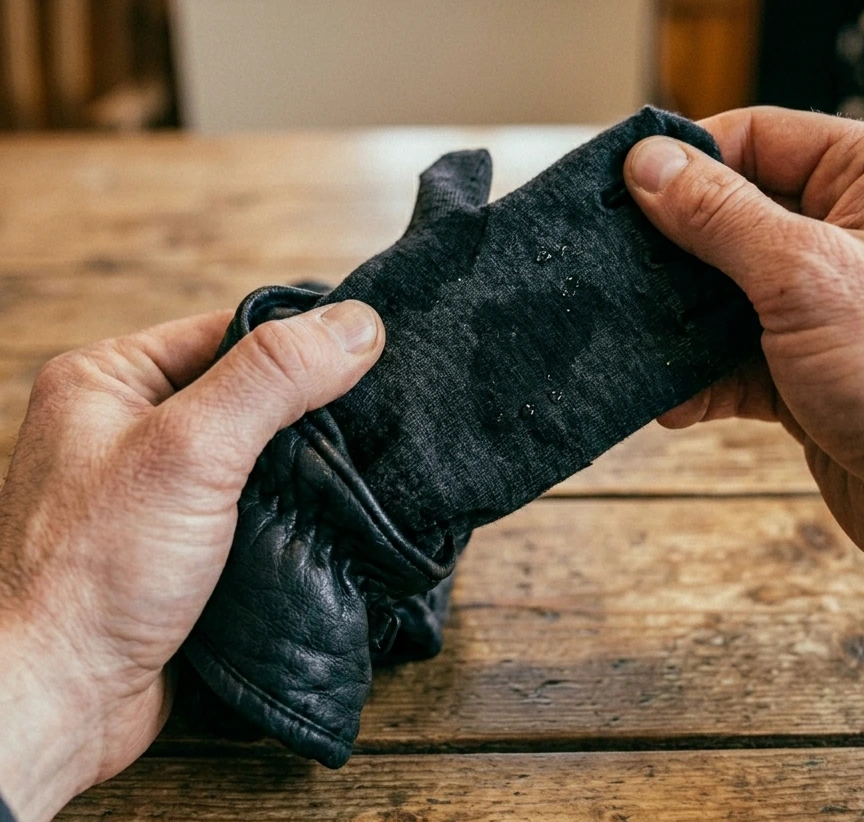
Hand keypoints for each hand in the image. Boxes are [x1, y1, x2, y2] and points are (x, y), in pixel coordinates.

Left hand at [0, 300, 383, 821]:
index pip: (229, 333)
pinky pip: (254, 506)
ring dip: (306, 468)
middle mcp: (130, 427)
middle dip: (311, 411)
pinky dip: (293, 510)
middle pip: (249, 393)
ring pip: (258, 454)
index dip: (301, 343)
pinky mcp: (184, 543)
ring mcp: (157, 489)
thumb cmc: (89, 576)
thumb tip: (357, 325)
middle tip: (380, 420)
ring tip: (365, 471)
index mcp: (110, 379)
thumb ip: (272, 378)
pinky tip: (332, 516)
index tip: (373, 357)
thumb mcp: (189, 450)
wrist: (56, 704)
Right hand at [624, 106, 863, 594]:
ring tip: (640, 342)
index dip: (687, 161)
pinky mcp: (806, 369)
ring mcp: (825, 308)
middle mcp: (849, 238)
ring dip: (680, 324)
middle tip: (618, 270)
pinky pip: (734, 358)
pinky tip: (676, 399)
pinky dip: (701, 379)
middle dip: (673, 253)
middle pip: (731, 219)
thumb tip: (650, 163)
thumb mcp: (804, 275)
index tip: (625, 188)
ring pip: (725, 294)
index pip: (758, 140)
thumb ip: (719, 216)